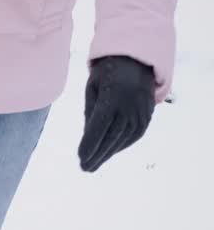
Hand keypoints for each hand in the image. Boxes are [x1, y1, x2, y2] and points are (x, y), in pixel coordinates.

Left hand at [78, 56, 156, 172]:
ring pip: (124, 138)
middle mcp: (129, 106)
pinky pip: (135, 134)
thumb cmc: (107, 74)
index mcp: (112, 97)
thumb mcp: (93, 87)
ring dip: (109, 153)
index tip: (80, 157)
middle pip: (112, 136)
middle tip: (85, 168)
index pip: (99, 125)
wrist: (137, 60)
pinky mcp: (148, 114)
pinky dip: (122, 145)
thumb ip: (90, 111)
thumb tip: (87, 136)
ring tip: (94, 164)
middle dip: (98, 154)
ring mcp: (141, 111)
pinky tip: (110, 152)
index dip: (90, 143)